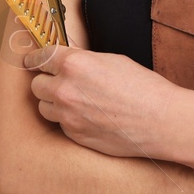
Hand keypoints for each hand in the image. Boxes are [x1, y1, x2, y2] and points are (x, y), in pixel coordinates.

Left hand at [23, 44, 177, 158]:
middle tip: (60, 82)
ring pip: (43, 107)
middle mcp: (64, 90)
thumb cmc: (143, 88)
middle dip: (46, 82)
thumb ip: (83, 60)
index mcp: (74, 64)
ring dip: (54, 103)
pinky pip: (60, 125)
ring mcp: (67, 116)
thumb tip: (66, 63)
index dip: (37, 58)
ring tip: (75, 101)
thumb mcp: (111, 60)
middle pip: (36, 85)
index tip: (33, 60)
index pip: (40, 57)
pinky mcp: (74, 135)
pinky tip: (88, 117)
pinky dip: (68, 120)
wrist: (160, 121)